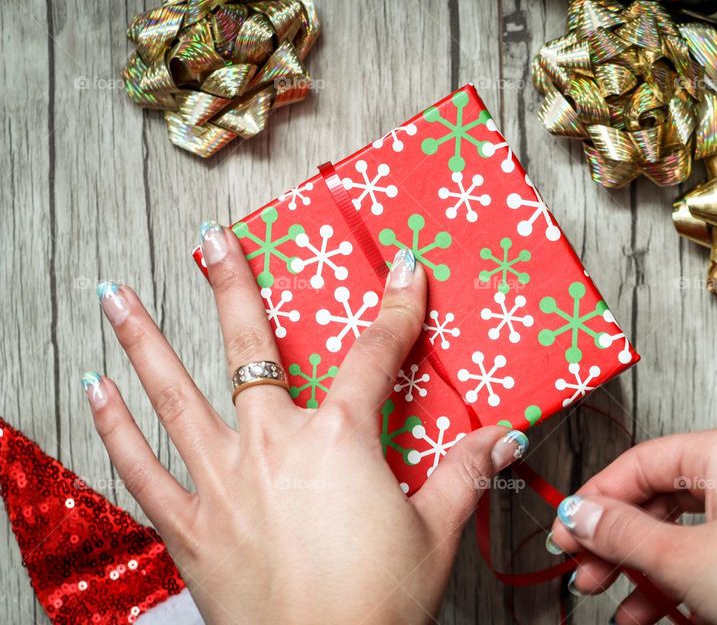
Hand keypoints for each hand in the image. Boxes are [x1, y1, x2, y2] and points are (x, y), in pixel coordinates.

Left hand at [84, 221, 528, 623]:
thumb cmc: (377, 603)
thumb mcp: (436, 532)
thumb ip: (466, 471)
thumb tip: (507, 435)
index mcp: (339, 441)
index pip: (375, 355)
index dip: (396, 307)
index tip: (401, 270)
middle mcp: (272, 445)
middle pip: (250, 350)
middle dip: (231, 286)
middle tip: (212, 241)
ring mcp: (222, 481)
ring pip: (175, 395)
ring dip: (144, 341)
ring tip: (115, 297)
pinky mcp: (189, 523)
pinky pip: (142, 466)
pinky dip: (115, 428)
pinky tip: (95, 392)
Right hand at [548, 425, 716, 624]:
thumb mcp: (683, 559)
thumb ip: (621, 533)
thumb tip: (579, 514)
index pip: (640, 463)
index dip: (595, 500)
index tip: (567, 532)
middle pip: (660, 498)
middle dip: (618, 542)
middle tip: (586, 571)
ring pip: (685, 530)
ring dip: (645, 569)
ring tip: (617, 602)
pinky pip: (714, 551)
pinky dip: (682, 578)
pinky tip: (653, 610)